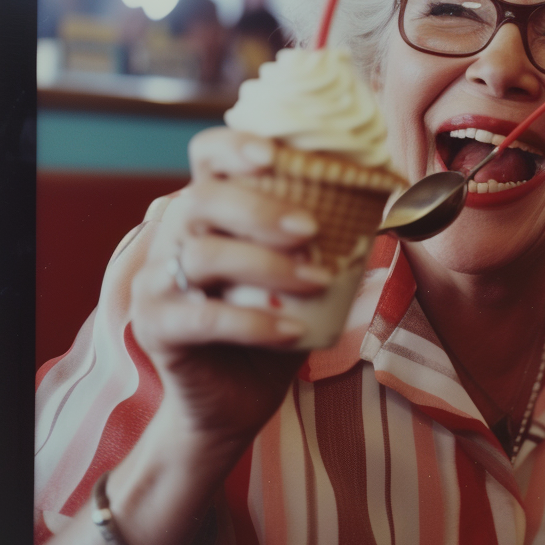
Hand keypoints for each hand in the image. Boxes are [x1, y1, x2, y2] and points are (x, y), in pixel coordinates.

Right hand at [131, 128, 327, 464]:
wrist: (237, 399)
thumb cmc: (276, 322)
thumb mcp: (306, 274)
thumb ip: (331, 236)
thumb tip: (389, 193)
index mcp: (209, 210)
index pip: (207, 156)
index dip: (236, 145)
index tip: (275, 155)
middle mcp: (174, 236)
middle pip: (203, 200)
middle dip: (262, 210)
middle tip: (312, 230)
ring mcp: (157, 281)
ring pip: (203, 256)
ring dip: (270, 267)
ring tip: (319, 283)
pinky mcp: (156, 328)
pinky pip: (203, 317)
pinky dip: (254, 321)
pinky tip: (293, 330)